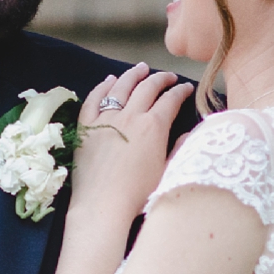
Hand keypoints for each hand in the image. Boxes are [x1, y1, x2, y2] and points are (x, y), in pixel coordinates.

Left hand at [69, 64, 193, 223]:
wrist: (103, 205)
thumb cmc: (138, 195)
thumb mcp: (168, 172)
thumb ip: (180, 148)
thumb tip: (188, 132)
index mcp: (154, 127)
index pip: (171, 100)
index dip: (180, 91)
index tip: (185, 88)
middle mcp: (130, 116)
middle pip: (148, 87)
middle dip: (161, 78)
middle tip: (167, 76)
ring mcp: (106, 119)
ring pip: (121, 87)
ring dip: (133, 75)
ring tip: (141, 69)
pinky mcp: (86, 127)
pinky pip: (93, 99)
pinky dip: (102, 87)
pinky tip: (109, 81)